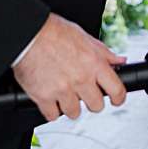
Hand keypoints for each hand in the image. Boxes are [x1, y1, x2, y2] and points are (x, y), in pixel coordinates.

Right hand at [11, 13, 127, 121]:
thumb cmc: (54, 32)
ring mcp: (62, 90)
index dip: (119, 98)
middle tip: (85, 94)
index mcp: (94, 63)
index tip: (116, 100)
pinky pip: (52, 116)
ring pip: (74, 113)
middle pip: (96, 106)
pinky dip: (51, 110)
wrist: (27, 34)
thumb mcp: (85, 38)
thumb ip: (104, 53)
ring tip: (65, 93)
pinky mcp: (43, 97)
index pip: (117, 90)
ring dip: (70, 106)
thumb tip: (120, 62)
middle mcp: (81, 79)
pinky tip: (51, 99)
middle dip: (92, 101)